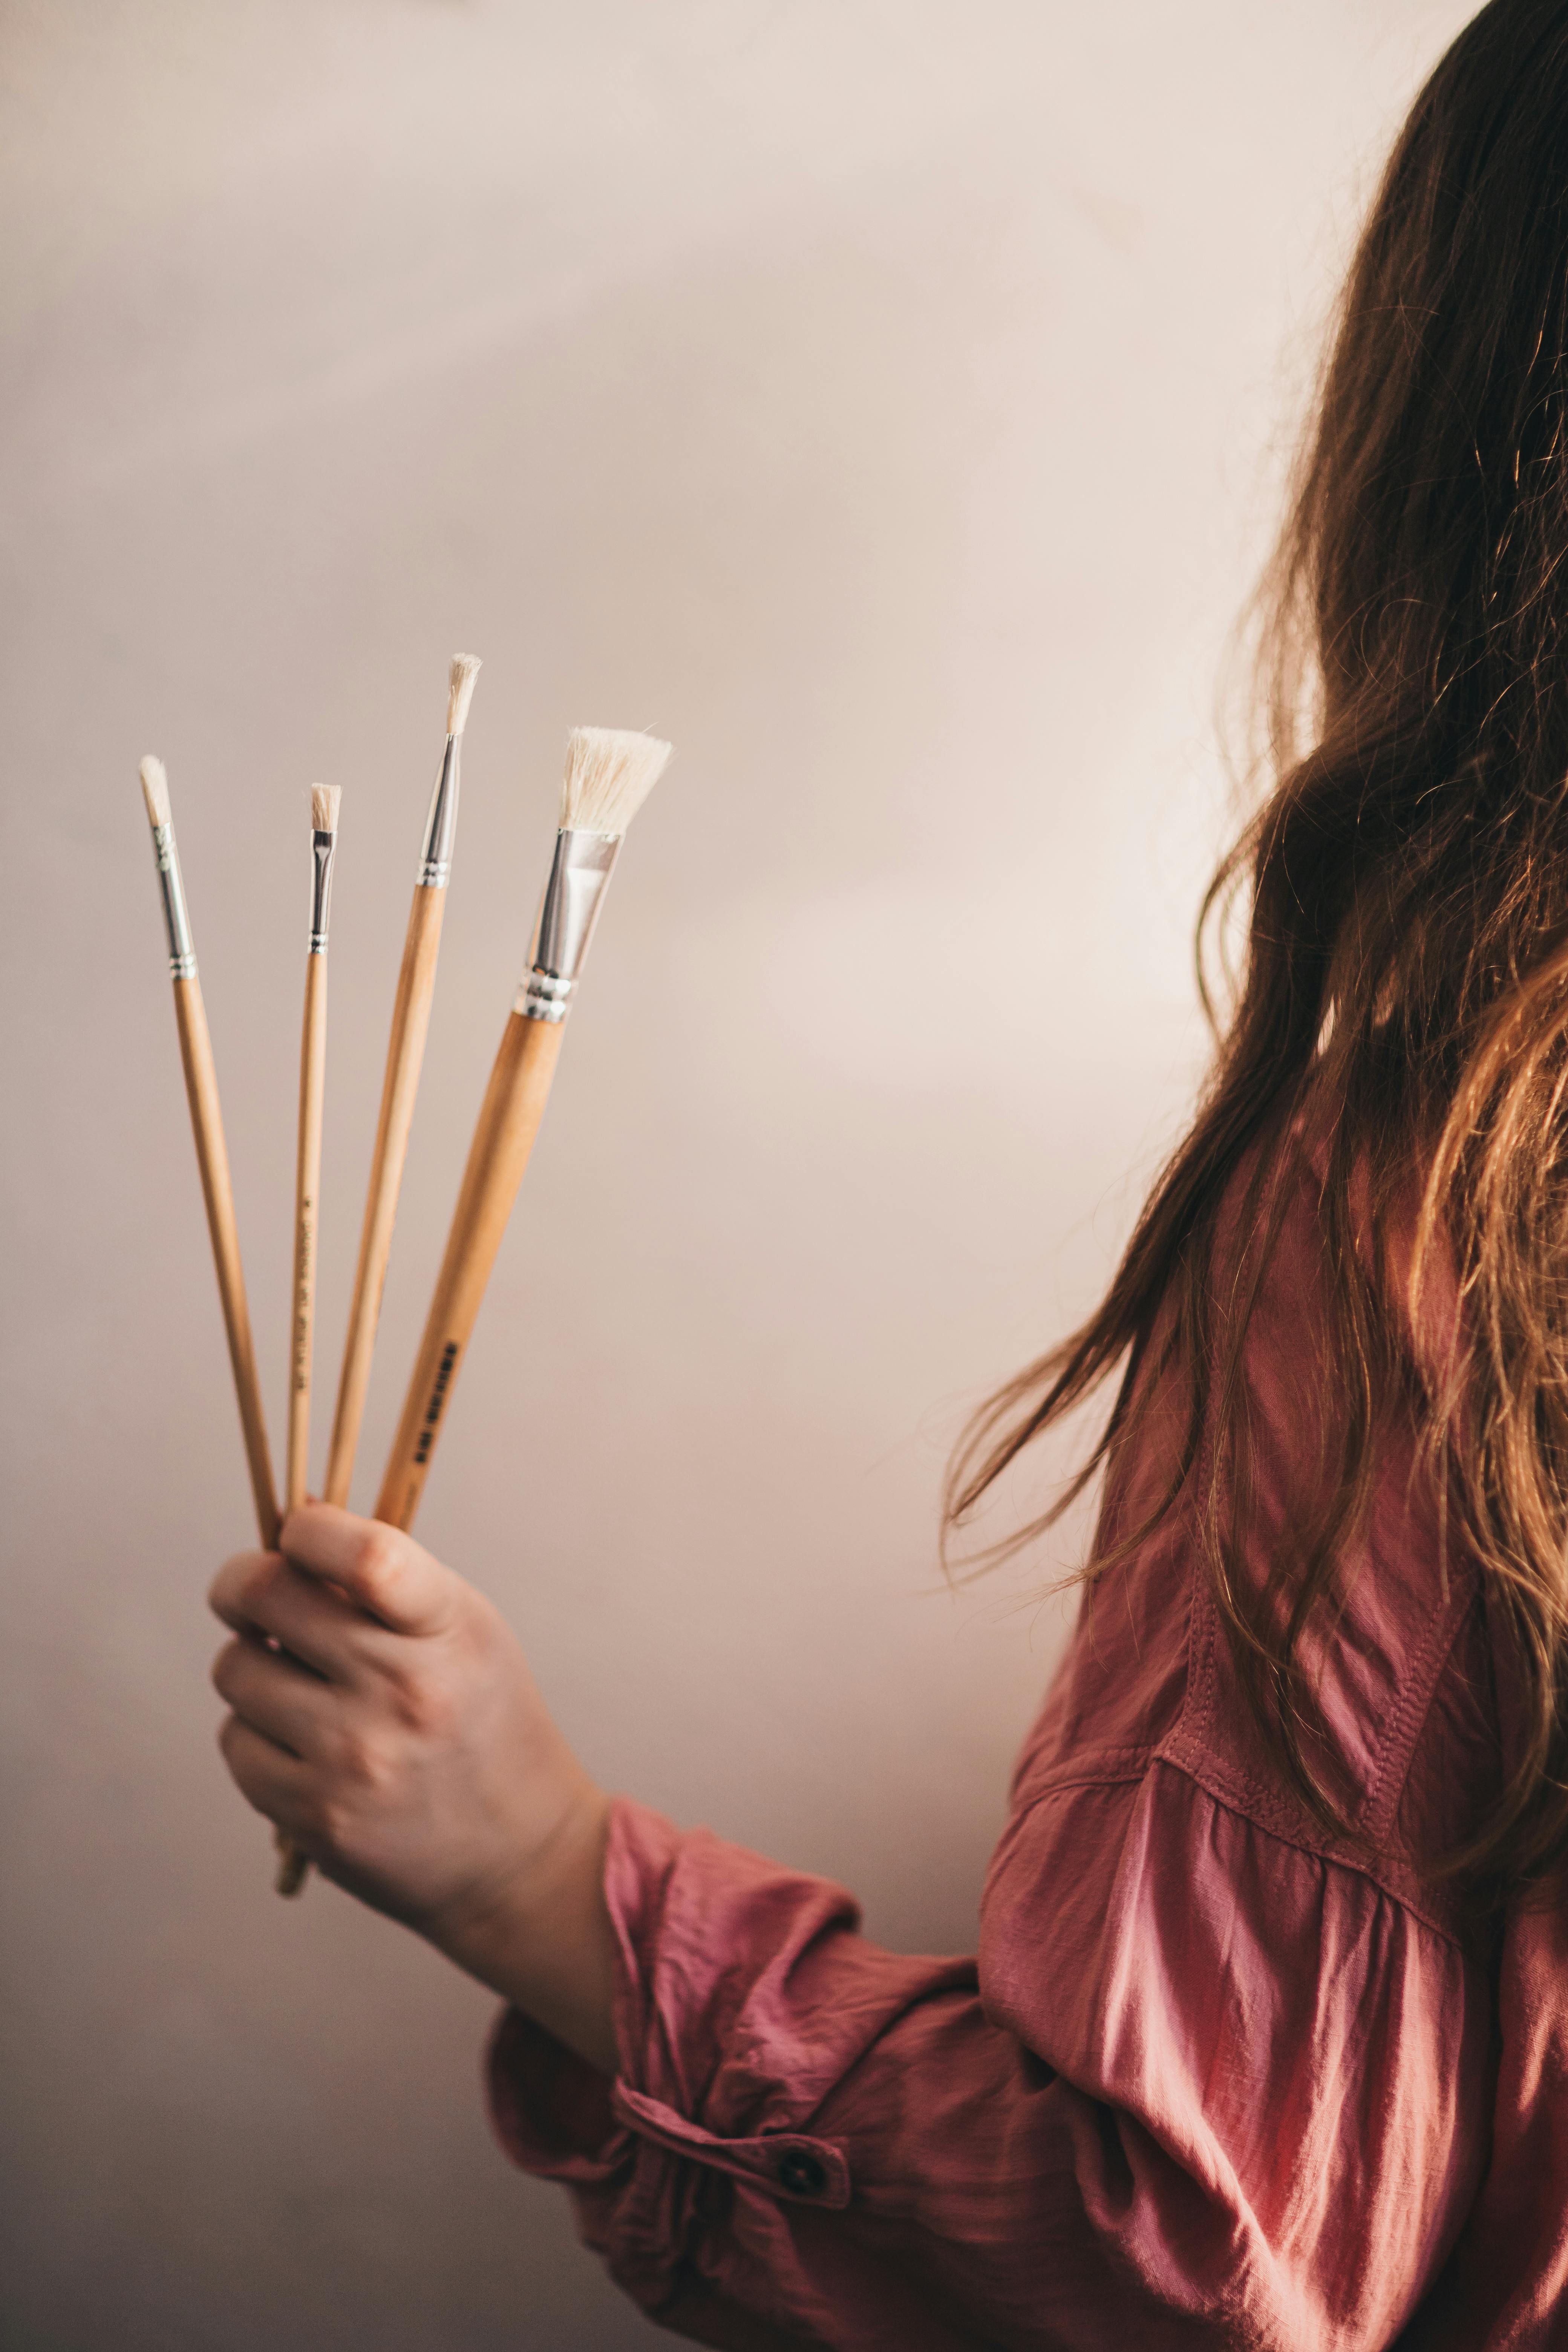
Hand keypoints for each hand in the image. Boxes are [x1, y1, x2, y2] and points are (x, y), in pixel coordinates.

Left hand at [209, 1502, 616, 2071]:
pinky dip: (253, 1731)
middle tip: (250, 1592)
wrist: (517, 1854)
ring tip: (294, 1681)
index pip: (366, 1556)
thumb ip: (386, 1579)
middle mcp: (401, 1691)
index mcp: (447, 1631)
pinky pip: (235, 1742)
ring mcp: (353, 1759)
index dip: (307, 1528)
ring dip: (250, 1664)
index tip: (296, 1533)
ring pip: (235, 1670)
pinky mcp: (314, 1817)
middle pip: (269, 1596)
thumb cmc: (482, 1719)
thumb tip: (291, 1525)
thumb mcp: (465, 1631)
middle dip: (242, 1583)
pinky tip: (297, 1741)